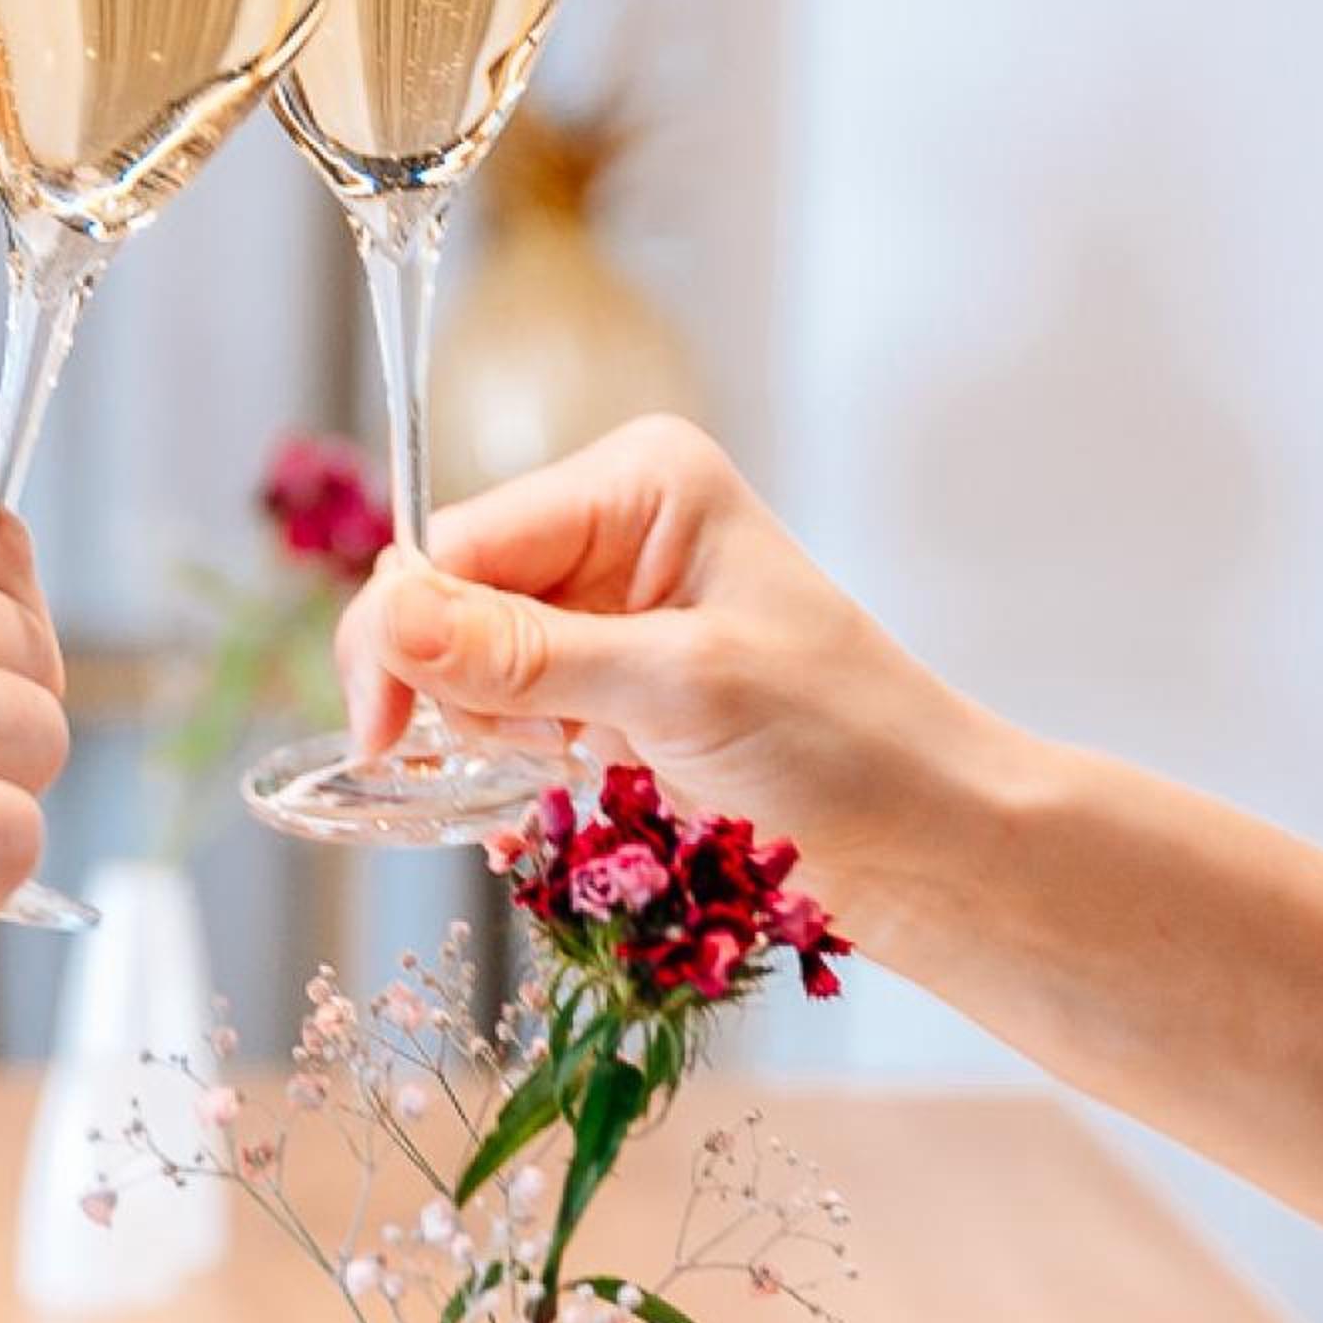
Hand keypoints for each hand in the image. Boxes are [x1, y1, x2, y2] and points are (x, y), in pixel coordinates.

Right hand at [334, 416, 986, 904]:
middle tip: (536, 753)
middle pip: (452, 594)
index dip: (406, 631)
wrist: (937, 841)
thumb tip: (391, 617)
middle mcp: (613, 524)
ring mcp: (611, 600)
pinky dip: (514, 748)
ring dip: (494, 725)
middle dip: (461, 685)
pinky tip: (574, 777)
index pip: (462, 539)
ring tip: (585, 762)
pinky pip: (506, 700)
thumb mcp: (678, 690)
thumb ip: (526, 656)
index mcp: (637, 481)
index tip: (384, 734)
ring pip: (467, 656)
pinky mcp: (610, 672)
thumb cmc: (848, 744)